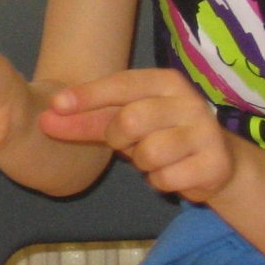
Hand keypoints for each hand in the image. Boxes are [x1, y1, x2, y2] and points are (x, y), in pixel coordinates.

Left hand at [43, 68, 237, 202]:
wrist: (218, 162)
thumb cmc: (163, 135)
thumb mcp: (129, 121)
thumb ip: (91, 119)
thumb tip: (46, 119)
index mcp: (166, 82)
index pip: (121, 84)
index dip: (87, 96)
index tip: (55, 105)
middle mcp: (189, 101)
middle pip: (130, 119)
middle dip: (117, 138)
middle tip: (129, 144)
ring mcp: (205, 131)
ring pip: (149, 153)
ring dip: (143, 164)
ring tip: (157, 159)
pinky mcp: (215, 163)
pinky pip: (166, 179)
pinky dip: (161, 181)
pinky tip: (175, 173)